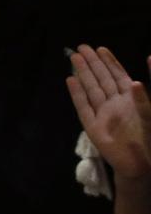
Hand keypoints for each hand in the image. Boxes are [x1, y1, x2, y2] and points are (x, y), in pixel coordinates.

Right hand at [68, 45, 150, 183]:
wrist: (142, 166)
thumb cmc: (150, 140)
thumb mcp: (150, 116)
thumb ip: (145, 100)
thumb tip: (135, 82)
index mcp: (131, 100)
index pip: (118, 76)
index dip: (110, 62)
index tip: (100, 48)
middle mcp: (115, 104)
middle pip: (101, 79)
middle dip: (92, 63)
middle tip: (81, 47)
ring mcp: (103, 115)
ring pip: (91, 89)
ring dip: (83, 73)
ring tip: (73, 58)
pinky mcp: (93, 128)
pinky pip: (83, 107)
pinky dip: (76, 94)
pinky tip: (70, 80)